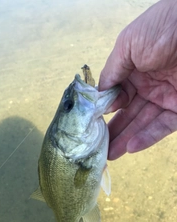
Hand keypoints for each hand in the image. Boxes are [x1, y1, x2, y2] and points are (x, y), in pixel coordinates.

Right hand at [98, 0, 176, 159]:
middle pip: (127, 113)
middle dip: (112, 130)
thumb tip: (99, 95)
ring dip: (125, 140)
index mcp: (134, 69)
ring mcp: (165, 98)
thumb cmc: (161, 29)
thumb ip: (112, 71)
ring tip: (109, 154)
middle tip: (98, 147)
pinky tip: (130, 148)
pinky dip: (146, 137)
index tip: (94, 122)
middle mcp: (148, 85)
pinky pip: (162, 126)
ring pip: (142, 123)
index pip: (116, 95)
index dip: (105, 110)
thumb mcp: (127, 45)